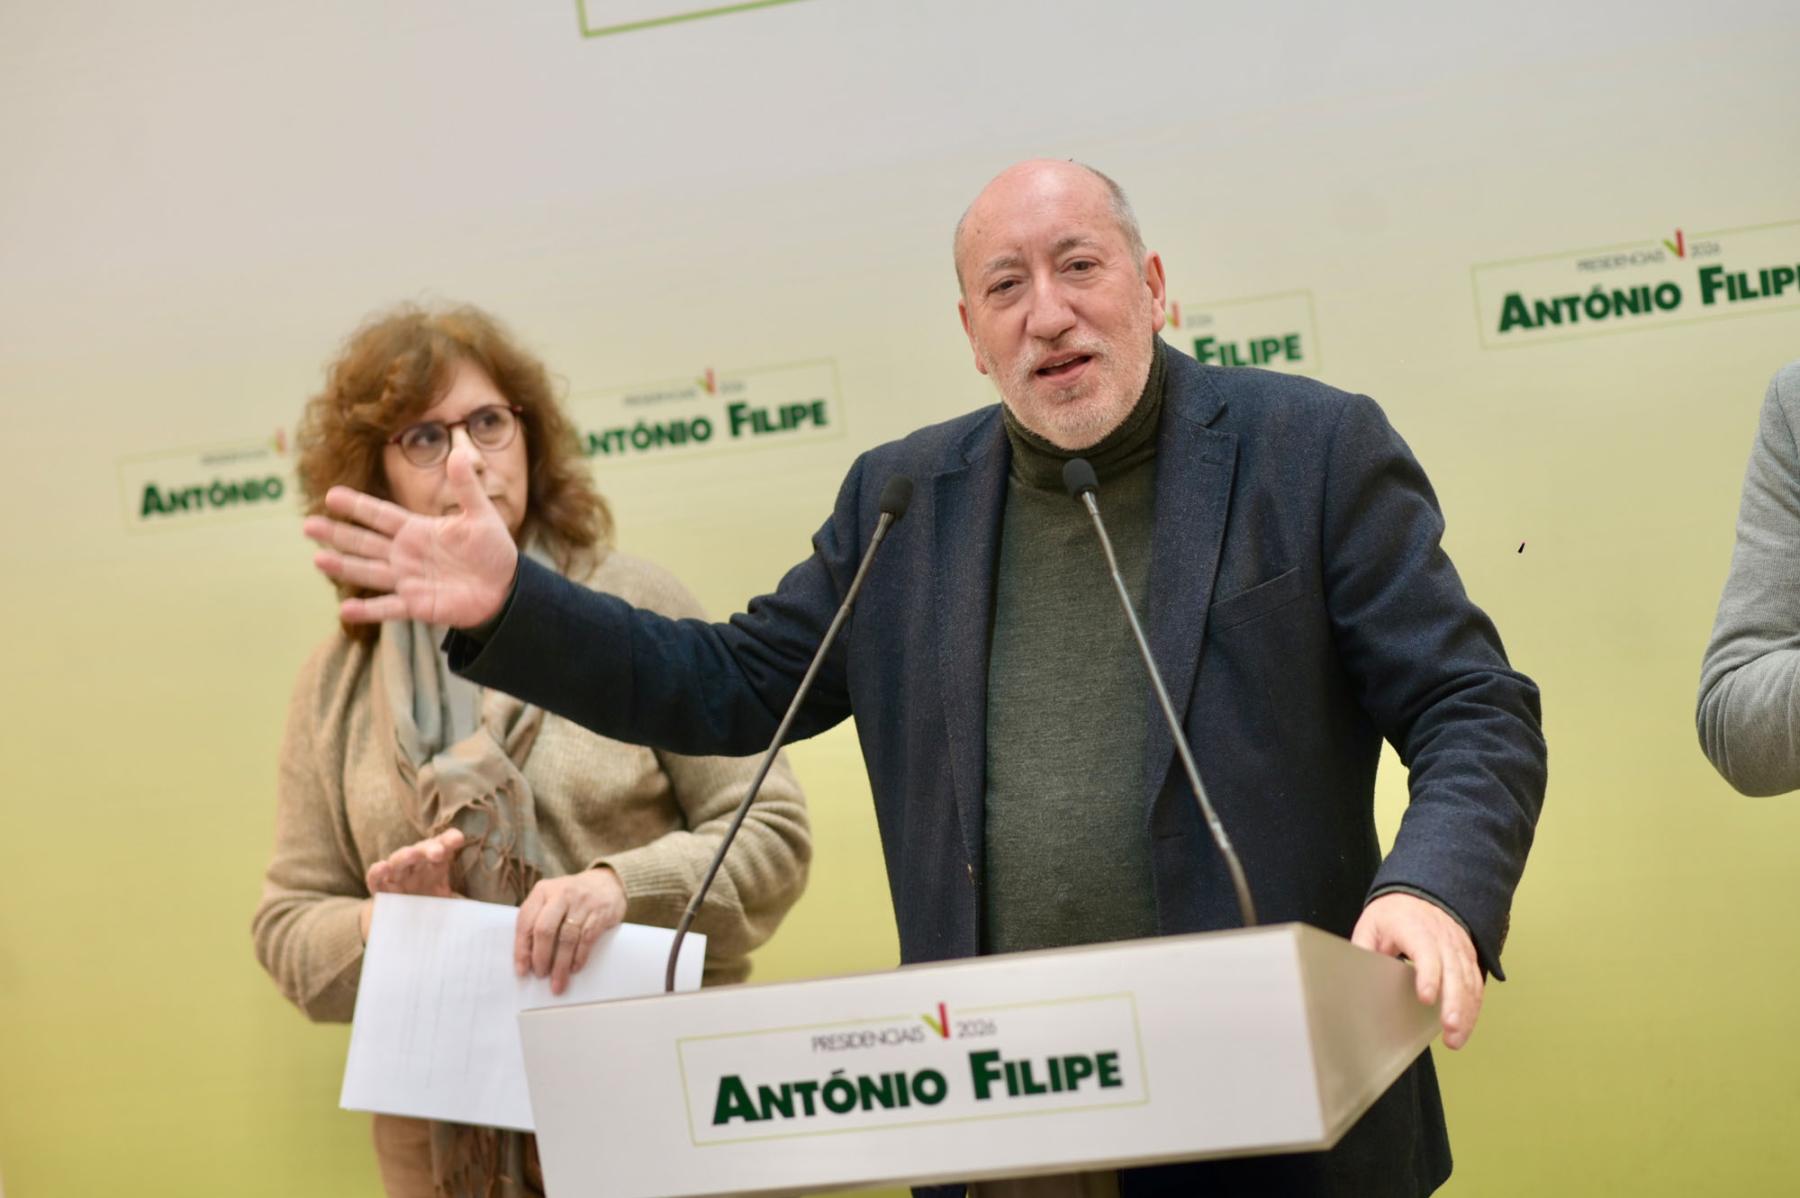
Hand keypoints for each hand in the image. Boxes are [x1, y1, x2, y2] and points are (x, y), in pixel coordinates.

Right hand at [304, 445, 517, 626]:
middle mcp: (406, 554)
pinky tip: (346, 610)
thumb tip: (460, 453)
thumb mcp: (481, 515)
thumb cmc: (492, 550)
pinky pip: (388, 608)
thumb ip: (466, 488)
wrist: (506, 588)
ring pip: (369, 571)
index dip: (358, 506)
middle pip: (365, 542)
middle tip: (308, 525)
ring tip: (319, 559)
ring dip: (345, 566)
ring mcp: (408, 580)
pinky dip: (368, 610)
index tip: (331, 495)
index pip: (380, 515)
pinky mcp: (416, 605)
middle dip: (338, 534)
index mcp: (417, 530)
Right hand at [359, 828, 466, 940]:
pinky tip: (382, 867)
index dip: (449, 840)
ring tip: (414, 855)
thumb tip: (492, 919)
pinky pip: (375, 879)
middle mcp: (417, 868)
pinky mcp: (381, 890)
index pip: (444, 847)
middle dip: (431, 847)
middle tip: (439, 851)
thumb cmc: (435, 914)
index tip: (458, 839)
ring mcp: (398, 877)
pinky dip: (377, 871)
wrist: (406, 931)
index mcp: (436, 868)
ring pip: (400, 860)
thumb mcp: (453, 909)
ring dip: (407, 855)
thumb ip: (468, 909)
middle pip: (423, 850)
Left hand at [514, 867, 627, 995]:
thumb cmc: (572, 897)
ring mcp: (582, 903)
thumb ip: (538, 919)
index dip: (522, 949)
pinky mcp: (600, 912)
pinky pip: (587, 939)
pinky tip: (575, 968)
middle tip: (540, 975)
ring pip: (567, 938)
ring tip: (557, 981)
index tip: (522, 970)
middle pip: (545, 930)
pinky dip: (579, 957)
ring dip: (561, 964)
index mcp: (542, 891)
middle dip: (541, 957)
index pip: (526, 922)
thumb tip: (527, 957)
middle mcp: (561, 894)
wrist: (607, 882)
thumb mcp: (551, 898)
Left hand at [1351, 893, 1484, 1049]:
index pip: (1426, 952)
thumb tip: (1353, 975)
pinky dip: (1473, 1006)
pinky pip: (1475, 983)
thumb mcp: (1371, 924)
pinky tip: (1465, 1026)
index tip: (1426, 998)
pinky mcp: (1468, 957)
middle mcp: (1442, 938)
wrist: (1420, 894)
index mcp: (1415, 928)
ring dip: (1465, 1011)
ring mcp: (1458, 948)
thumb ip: (1363, 949)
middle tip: (1449, 1028)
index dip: (1429, 975)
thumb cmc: (1394, 914)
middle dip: (1454, 1002)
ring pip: (1469, 981)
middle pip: (1454, 971)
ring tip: (1455, 1038)